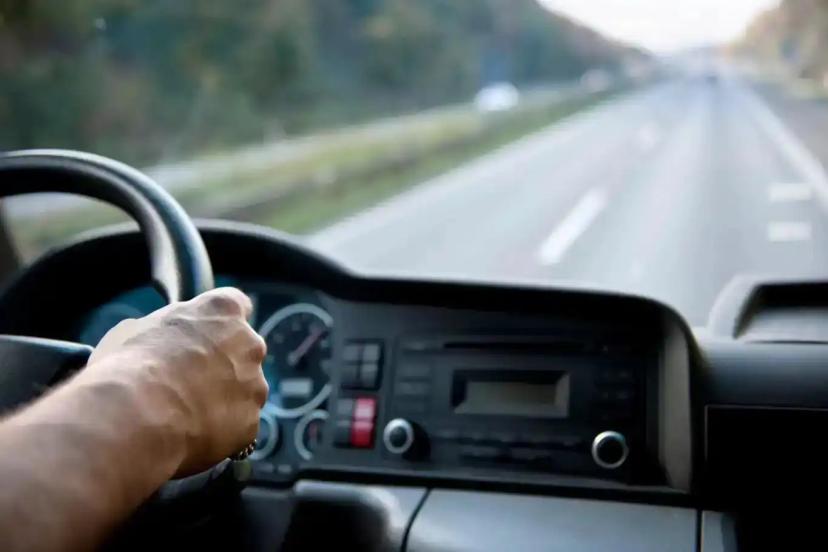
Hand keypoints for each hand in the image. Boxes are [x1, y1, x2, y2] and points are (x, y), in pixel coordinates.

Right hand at [86, 287, 267, 475]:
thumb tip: (164, 338)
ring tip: (184, 416)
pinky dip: (220, 433)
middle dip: (223, 365)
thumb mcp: (135, 329)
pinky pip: (238, 427)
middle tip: (188, 383)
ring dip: (223, 401)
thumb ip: (166, 329)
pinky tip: (190, 437)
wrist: (135, 417)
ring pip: (243, 392)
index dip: (218, 324)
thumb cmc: (128, 367)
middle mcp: (249, 344)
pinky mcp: (251, 424)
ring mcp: (254, 386)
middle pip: (243, 352)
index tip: (205, 337)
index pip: (236, 305)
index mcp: (223, 310)